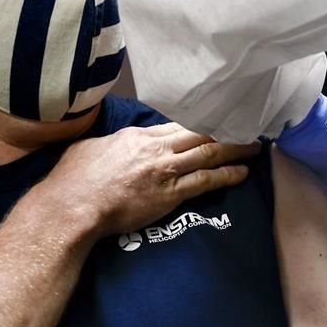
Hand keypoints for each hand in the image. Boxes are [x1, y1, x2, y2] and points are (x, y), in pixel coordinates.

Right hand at [43, 122, 260, 235]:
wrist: (73, 206)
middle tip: (247, 126)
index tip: (217, 121)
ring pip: (208, 153)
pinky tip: (241, 173)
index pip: (177, 124)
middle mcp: (156, 148)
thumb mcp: (91, 148)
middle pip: (199, 133)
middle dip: (226, 130)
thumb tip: (116, 144)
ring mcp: (165, 170)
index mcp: (138, 136)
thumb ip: (112, 143)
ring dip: (234, 150)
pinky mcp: (170, 195)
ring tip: (254, 148)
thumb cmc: (74, 179)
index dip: (201, 122)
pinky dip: (226, 175)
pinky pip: (205, 181)